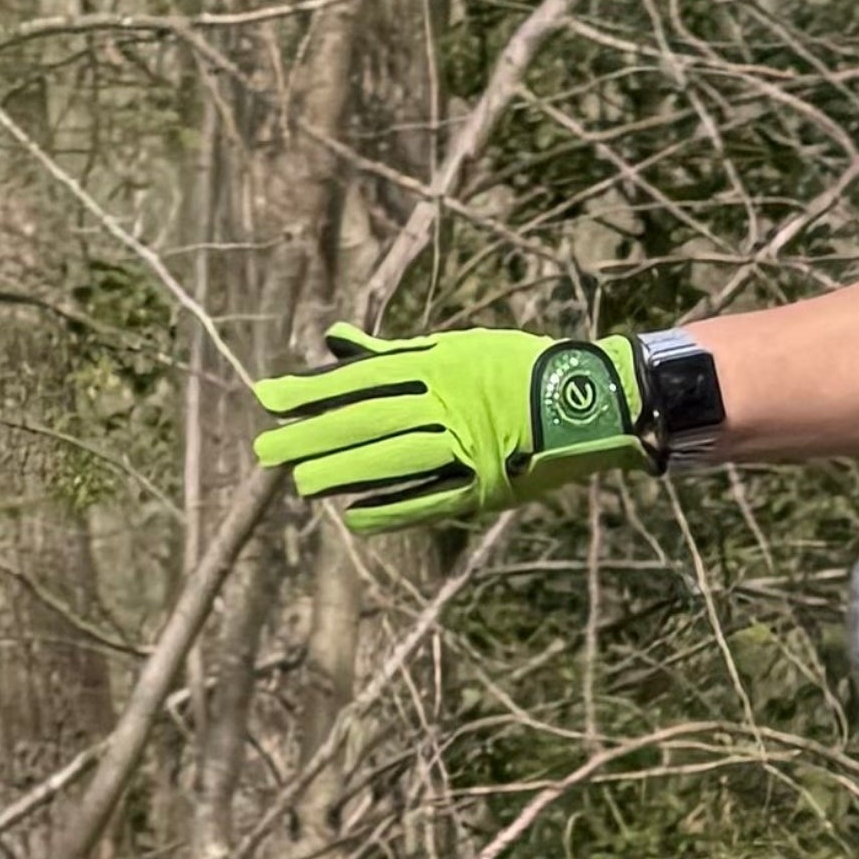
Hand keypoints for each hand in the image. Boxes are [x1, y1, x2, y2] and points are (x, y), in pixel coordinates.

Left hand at [252, 324, 648, 532]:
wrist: (593, 400)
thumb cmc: (518, 369)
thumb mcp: (453, 347)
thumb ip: (391, 353)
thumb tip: (334, 340)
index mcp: (439, 365)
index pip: (362, 378)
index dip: (312, 390)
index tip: (267, 398)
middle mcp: (449, 403)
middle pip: (369, 419)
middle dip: (315, 435)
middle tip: (266, 451)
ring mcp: (470, 444)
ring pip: (395, 458)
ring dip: (345, 473)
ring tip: (301, 486)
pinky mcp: (488, 483)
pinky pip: (434, 499)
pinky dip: (394, 511)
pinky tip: (355, 518)